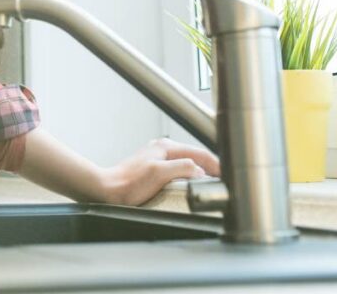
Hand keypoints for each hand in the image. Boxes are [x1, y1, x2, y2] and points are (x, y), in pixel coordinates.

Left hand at [103, 137, 220, 206]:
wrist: (109, 189)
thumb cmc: (129, 183)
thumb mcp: (159, 173)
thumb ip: (182, 167)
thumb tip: (200, 170)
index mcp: (166, 147)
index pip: (200, 153)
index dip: (216, 164)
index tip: (228, 175)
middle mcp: (163, 149)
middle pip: (195, 156)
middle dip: (211, 166)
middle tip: (225, 179)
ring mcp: (158, 158)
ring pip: (188, 162)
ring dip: (201, 171)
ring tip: (213, 181)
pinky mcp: (155, 169)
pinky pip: (179, 169)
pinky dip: (190, 175)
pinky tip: (193, 183)